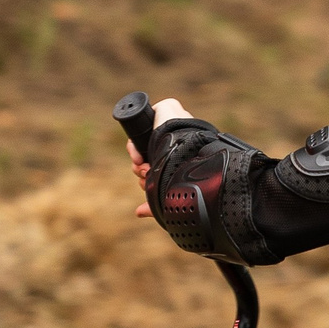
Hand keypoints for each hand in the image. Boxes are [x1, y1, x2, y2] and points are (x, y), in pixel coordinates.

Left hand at [129, 96, 189, 218]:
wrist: (195, 154)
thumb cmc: (192, 173)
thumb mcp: (170, 191)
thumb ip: (155, 205)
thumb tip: (138, 213)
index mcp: (179, 159)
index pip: (156, 168)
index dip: (148, 178)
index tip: (147, 184)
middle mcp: (172, 144)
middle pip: (147, 159)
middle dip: (142, 173)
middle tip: (145, 176)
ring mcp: (166, 129)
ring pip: (141, 147)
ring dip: (138, 163)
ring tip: (143, 169)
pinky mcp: (160, 114)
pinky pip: (138, 129)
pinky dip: (133, 146)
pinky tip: (137, 156)